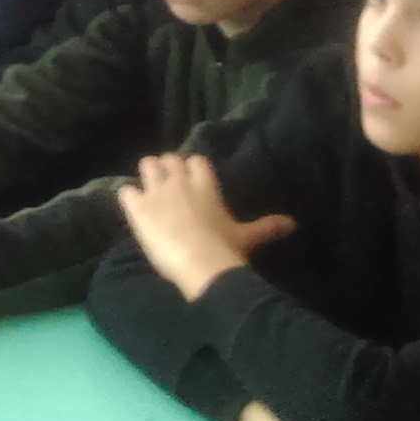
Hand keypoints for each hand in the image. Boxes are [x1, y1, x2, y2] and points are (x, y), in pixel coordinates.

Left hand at [117, 152, 294, 300]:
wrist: (198, 262)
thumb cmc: (225, 247)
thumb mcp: (248, 236)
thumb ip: (268, 227)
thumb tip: (294, 224)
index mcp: (206, 184)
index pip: (196, 160)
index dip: (192, 168)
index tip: (192, 179)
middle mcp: (179, 180)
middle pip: (169, 159)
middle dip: (168, 169)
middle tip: (170, 187)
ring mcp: (156, 191)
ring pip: (147, 165)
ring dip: (148, 175)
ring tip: (150, 191)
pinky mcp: (137, 207)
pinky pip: (126, 190)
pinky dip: (129, 197)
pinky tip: (133, 208)